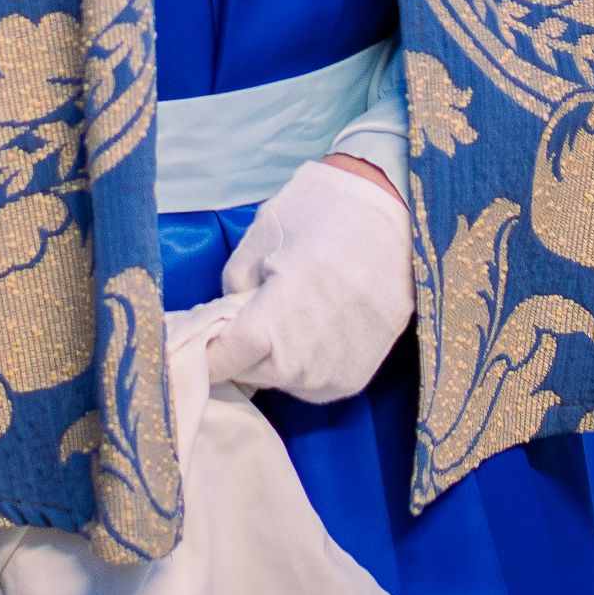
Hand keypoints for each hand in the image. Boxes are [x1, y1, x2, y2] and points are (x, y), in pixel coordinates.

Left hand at [208, 158, 414, 404]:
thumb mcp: (258, 243)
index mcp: (276, 322)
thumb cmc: (321, 213)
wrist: (398, 211)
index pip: (221, 361)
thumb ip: (233, 292)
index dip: (205, 349)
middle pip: (250, 374)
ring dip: (270, 360)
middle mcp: (306, 360)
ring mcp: (336, 373)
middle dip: (238, 352)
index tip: (195, 336)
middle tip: (242, 316)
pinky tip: (308, 328)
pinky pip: (312, 383)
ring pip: (281, 383)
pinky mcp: (359, 377)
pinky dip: (300, 364)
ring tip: (282, 316)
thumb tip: (226, 326)